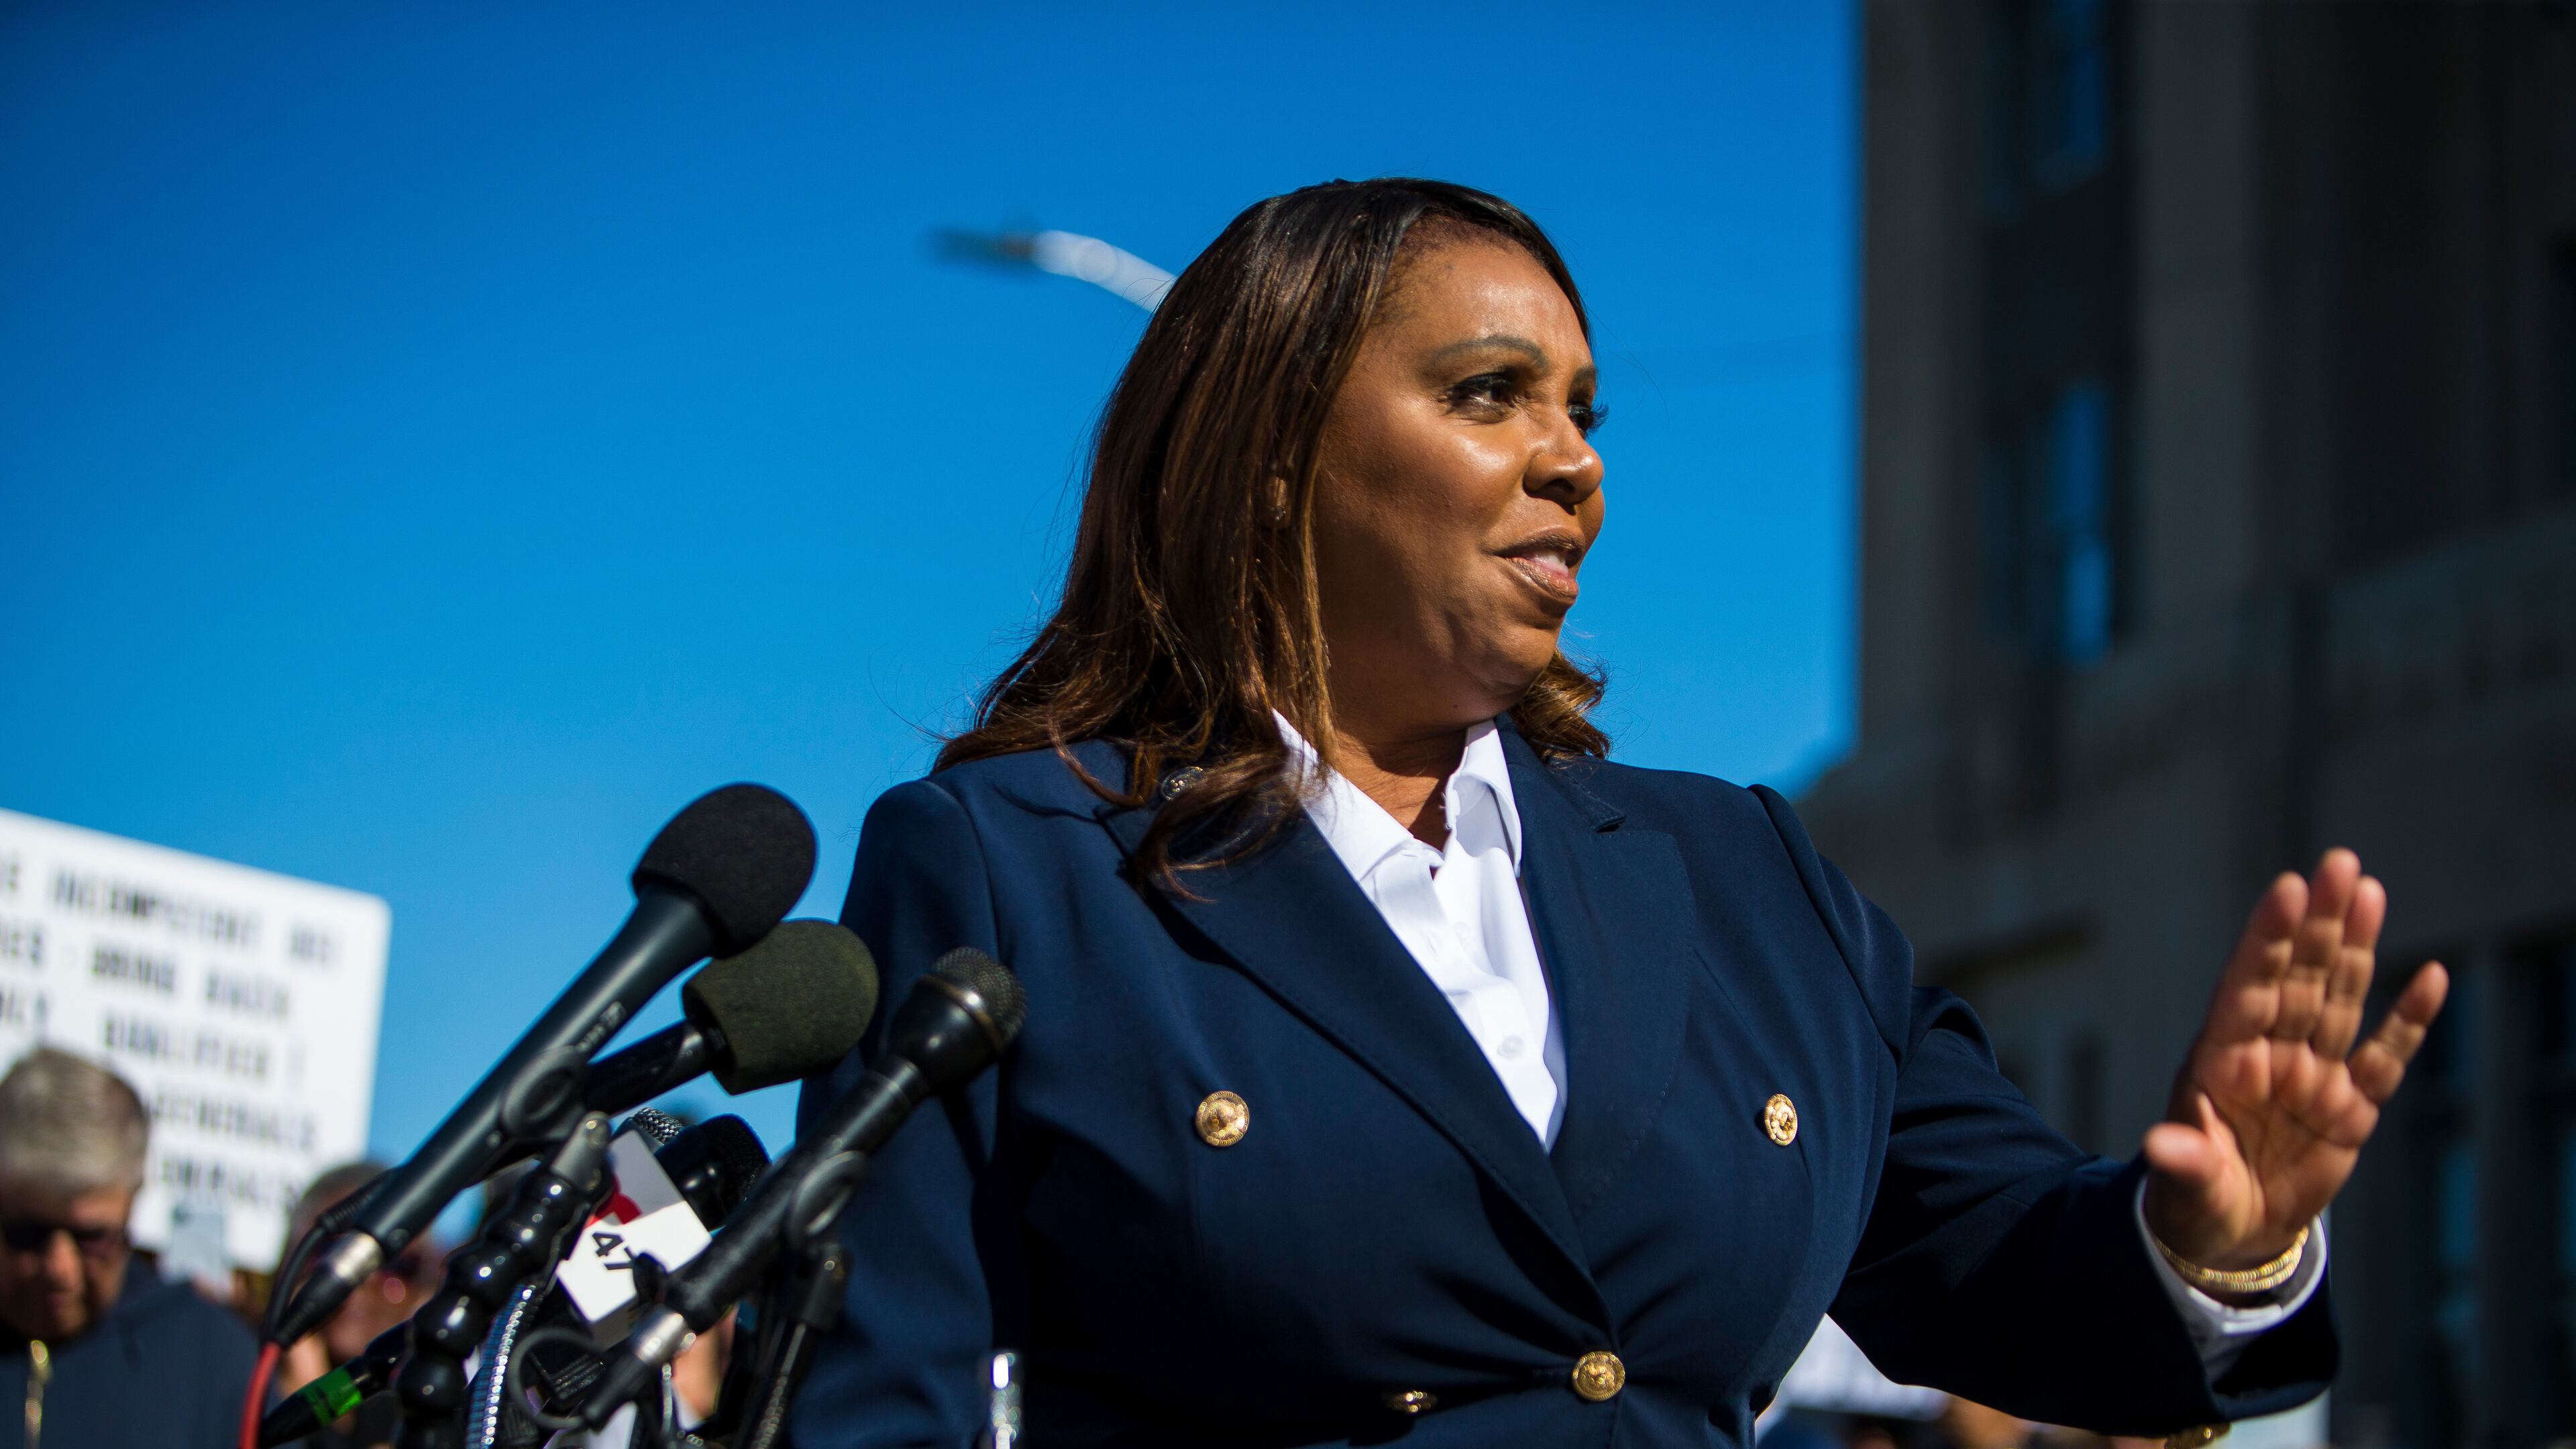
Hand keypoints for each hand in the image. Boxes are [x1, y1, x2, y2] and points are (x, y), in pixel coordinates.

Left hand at [2141, 849, 2448, 1279]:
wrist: (2229, 1234)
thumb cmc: (2195, 1200)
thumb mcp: (2185, 1185)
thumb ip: (2183, 1161)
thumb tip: (2159, 1145)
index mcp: (2222, 1060)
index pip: (2248, 986)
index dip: (2267, 939)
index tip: (2287, 888)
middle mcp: (2269, 1055)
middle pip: (2299, 978)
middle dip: (2318, 924)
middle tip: (2339, 864)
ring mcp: (2312, 1077)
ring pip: (2339, 1000)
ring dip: (2355, 948)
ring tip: (2368, 891)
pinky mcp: (2351, 1109)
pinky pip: (2384, 1057)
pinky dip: (2408, 1020)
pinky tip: (2430, 975)